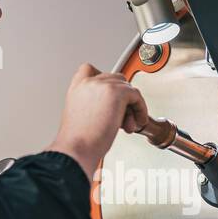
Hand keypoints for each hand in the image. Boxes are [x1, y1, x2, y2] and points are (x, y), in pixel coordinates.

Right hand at [48, 64, 148, 179]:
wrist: (77, 149)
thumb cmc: (78, 141)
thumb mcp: (81, 116)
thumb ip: (93, 104)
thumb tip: (114, 106)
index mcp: (76, 88)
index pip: (89, 69)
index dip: (103, 80)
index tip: (110, 96)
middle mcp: (88, 83)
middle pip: (114, 79)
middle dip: (122, 98)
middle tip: (122, 119)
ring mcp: (102, 85)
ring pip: (127, 87)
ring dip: (131, 105)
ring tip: (128, 124)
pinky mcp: (117, 92)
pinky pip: (136, 95)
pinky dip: (141, 109)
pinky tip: (137, 123)